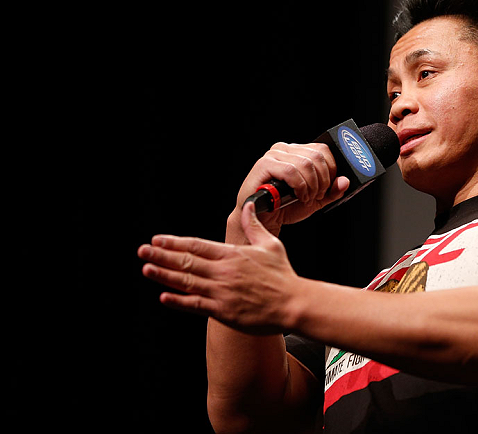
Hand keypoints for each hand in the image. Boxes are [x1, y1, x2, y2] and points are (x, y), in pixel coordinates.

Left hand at [139, 202, 301, 334]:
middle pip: (186, 262)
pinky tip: (164, 296)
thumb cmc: (283, 276)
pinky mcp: (223, 311)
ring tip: (146, 268)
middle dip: (161, 255)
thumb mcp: (270, 244)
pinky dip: (178, 301)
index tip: (158, 239)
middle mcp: (223, 272)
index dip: (175, 242)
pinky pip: (195, 305)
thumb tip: (248, 207)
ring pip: (186, 282)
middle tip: (143, 250)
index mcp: (232, 255)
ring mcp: (221, 292)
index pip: (196, 245)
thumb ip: (254, 226)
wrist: (293, 303)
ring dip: (164, 275)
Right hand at [234, 142, 349, 234]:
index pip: (323, 149)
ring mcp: (274, 155)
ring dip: (312, 185)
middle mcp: (285, 149)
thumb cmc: (285, 207)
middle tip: (317, 195)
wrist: (264, 219)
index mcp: (298, 152)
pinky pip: (291, 170)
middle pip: (317, 156)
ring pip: (306, 163)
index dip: (331, 169)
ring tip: (307, 197)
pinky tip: (298, 196)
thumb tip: (344, 181)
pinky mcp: (264, 164)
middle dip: (322, 180)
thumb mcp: (315, 200)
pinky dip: (300, 186)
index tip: (328, 187)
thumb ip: (331, 191)